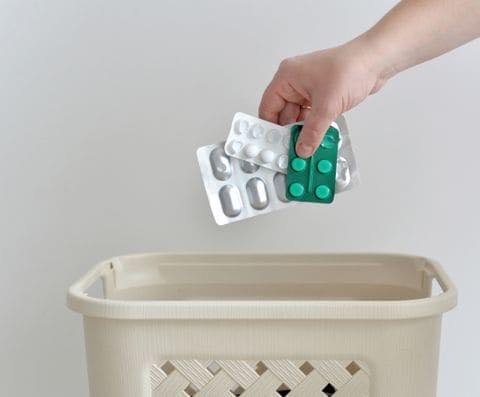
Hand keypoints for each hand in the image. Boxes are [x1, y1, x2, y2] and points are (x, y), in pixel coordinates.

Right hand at [259, 42, 386, 157]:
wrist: (377, 61)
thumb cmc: (352, 68)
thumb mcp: (327, 106)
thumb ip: (312, 131)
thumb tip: (302, 149)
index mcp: (287, 76)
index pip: (268, 106)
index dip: (270, 127)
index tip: (273, 144)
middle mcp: (294, 81)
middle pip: (282, 114)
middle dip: (288, 132)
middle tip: (291, 149)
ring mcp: (307, 88)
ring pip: (297, 117)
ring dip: (302, 131)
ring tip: (306, 146)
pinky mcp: (320, 95)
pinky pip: (310, 115)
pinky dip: (312, 126)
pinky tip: (316, 137)